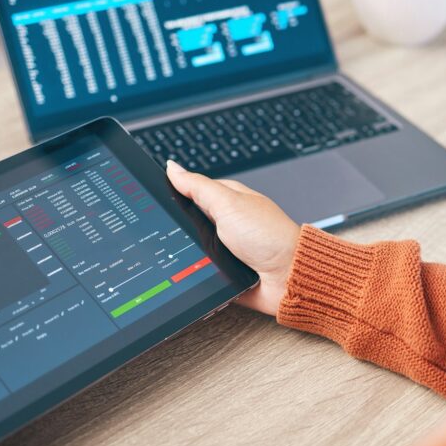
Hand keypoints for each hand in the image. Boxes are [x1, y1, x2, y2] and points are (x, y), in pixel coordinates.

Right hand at [167, 159, 299, 315]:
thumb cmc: (270, 236)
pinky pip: (202, 275)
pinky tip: (199, 277)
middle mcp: (225, 224)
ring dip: (189, 258)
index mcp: (225, 201)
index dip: (172, 199)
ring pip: (191, 252)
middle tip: (183, 236)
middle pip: (187, 226)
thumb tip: (172, 168)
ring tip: (196, 259)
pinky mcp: (224, 273)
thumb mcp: (228, 203)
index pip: (189, 194)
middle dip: (180, 234)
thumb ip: (198, 186)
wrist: (289, 276)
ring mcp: (224, 249)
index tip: (156, 205)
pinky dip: (199, 277)